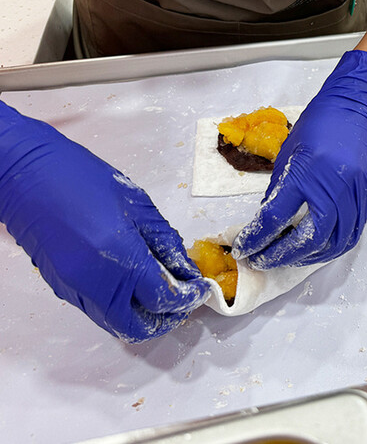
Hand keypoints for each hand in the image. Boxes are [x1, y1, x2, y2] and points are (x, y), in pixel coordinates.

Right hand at [0, 102, 208, 342]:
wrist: (28, 177)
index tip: (200, 291)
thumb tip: (186, 270)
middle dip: (166, 320)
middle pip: (138, 327)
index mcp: (120, 258)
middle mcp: (97, 284)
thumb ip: (165, 243)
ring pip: (115, 324)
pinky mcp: (61, 288)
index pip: (163, 299)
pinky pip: (98, 312)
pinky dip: (121, 309)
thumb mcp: (139, 206)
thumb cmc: (84, 180)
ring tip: (162, 297)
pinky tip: (134, 288)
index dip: (187, 299)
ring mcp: (75, 290)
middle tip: (182, 303)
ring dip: (142, 318)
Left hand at [233, 50, 366, 267]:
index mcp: (306, 173)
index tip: (244, 248)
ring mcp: (355, 195)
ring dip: (308, 257)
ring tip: (289, 259)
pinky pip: (352, 233)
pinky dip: (333, 247)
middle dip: (280, 256)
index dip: (256, 238)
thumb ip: (280, 189)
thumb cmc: (320, 124)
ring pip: (333, 243)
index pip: (275, 217)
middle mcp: (333, 188)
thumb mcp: (289, 152)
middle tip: (262, 260)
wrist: (358, 107)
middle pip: (307, 239)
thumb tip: (269, 220)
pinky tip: (317, 250)